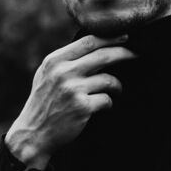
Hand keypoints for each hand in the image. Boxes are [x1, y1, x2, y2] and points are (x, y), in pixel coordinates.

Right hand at [5, 34, 136, 167]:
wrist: (33, 133)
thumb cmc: (43, 103)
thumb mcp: (46, 75)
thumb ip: (65, 61)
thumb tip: (95, 46)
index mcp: (54, 61)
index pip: (88, 41)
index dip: (110, 38)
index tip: (125, 37)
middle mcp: (63, 72)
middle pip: (103, 56)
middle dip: (124, 53)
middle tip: (136, 55)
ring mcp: (73, 90)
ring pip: (109, 79)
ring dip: (117, 85)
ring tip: (117, 90)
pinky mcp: (82, 107)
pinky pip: (107, 99)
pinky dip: (109, 103)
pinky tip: (104, 106)